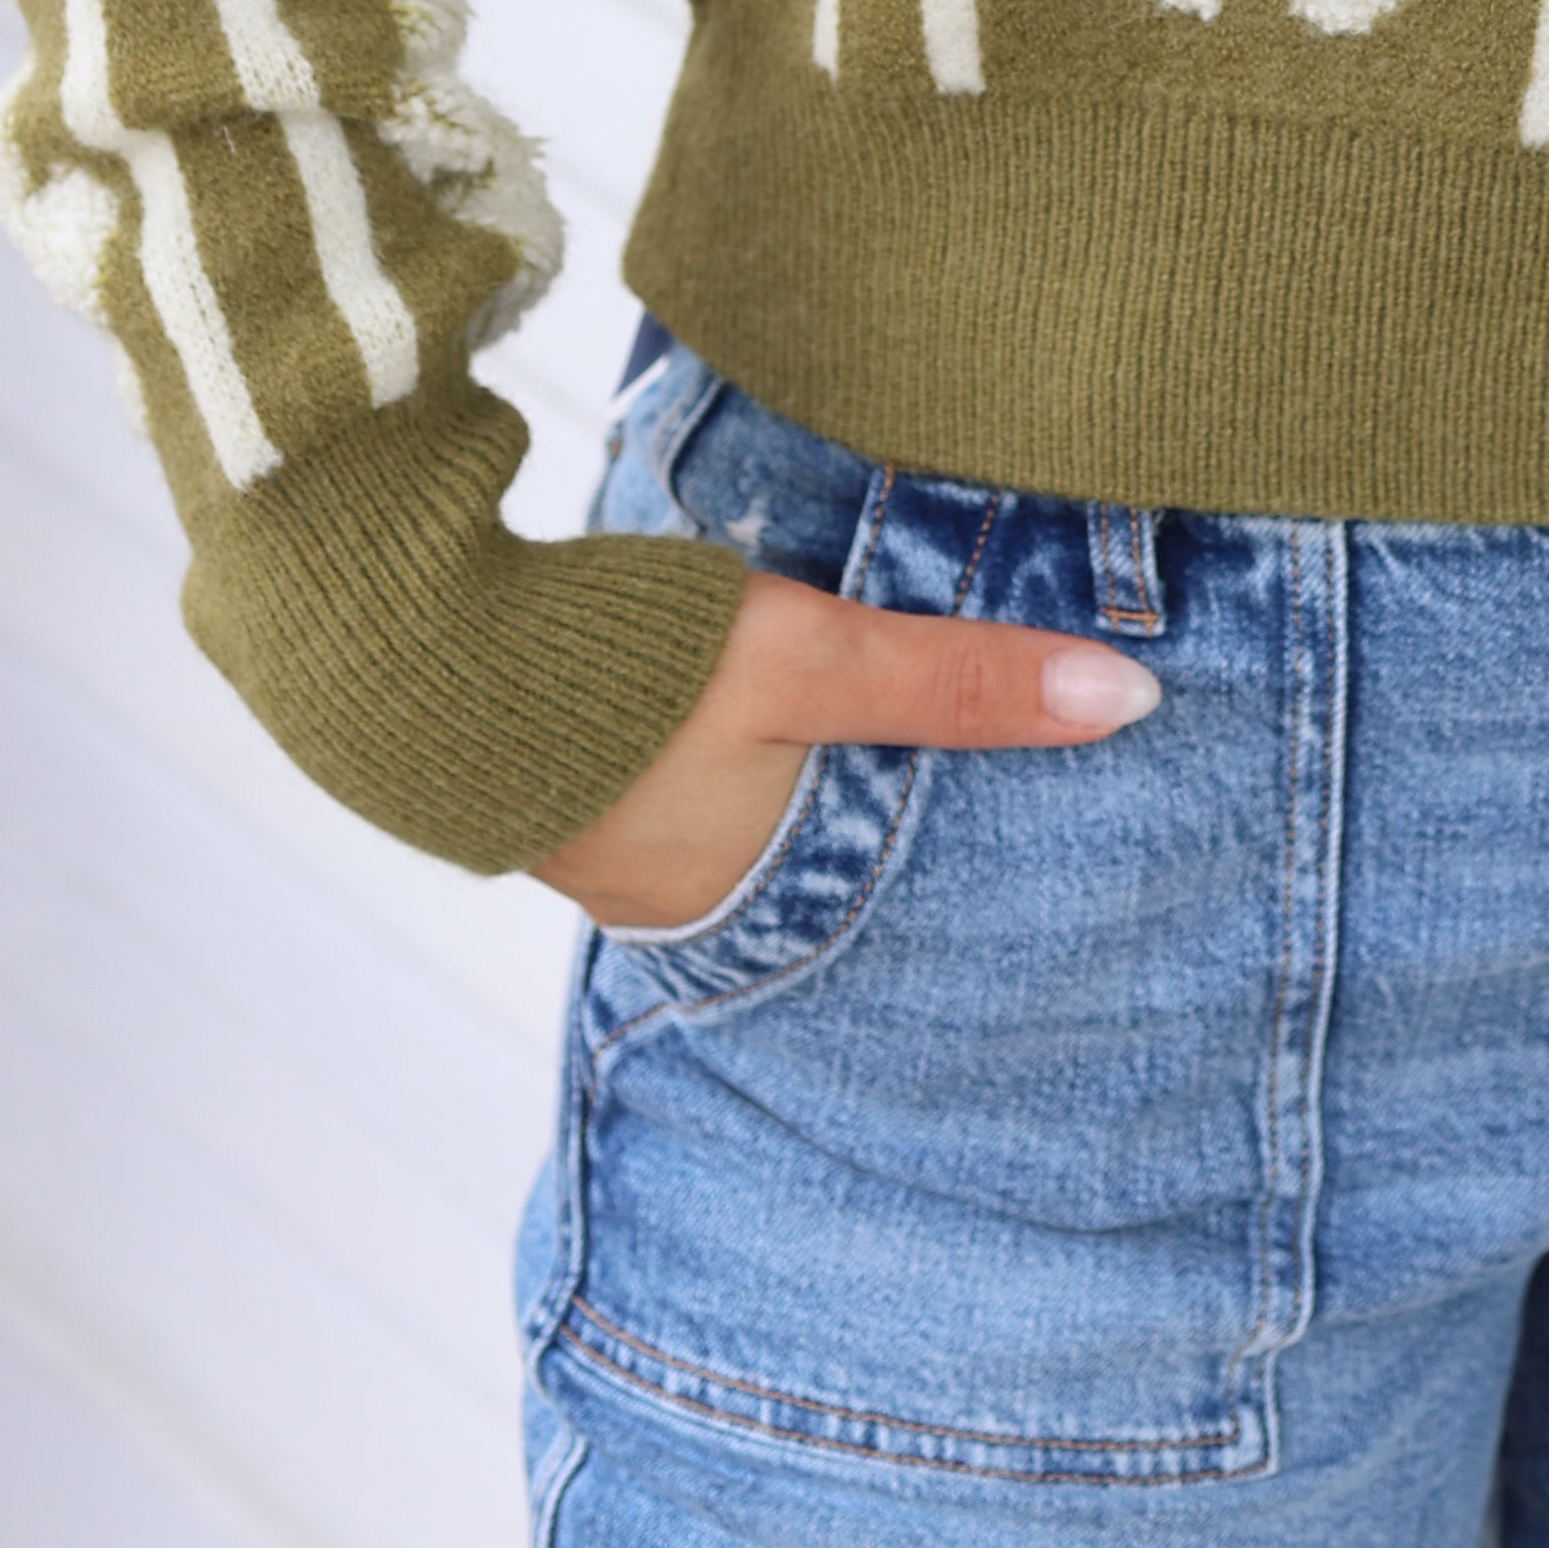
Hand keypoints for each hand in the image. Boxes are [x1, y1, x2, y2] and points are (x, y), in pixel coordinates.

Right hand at [528, 564, 1159, 931]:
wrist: (418, 645)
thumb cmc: (623, 670)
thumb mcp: (815, 661)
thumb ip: (960, 682)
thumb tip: (1130, 700)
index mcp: (747, 902)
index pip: (896, 902)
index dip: (976, 865)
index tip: (1069, 834)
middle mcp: (685, 901)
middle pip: (833, 864)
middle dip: (909, 823)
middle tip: (1019, 788)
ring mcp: (623, 845)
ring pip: (770, 819)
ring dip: (828, 780)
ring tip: (920, 742)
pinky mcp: (585, 782)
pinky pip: (703, 783)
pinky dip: (761, 752)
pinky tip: (786, 707)